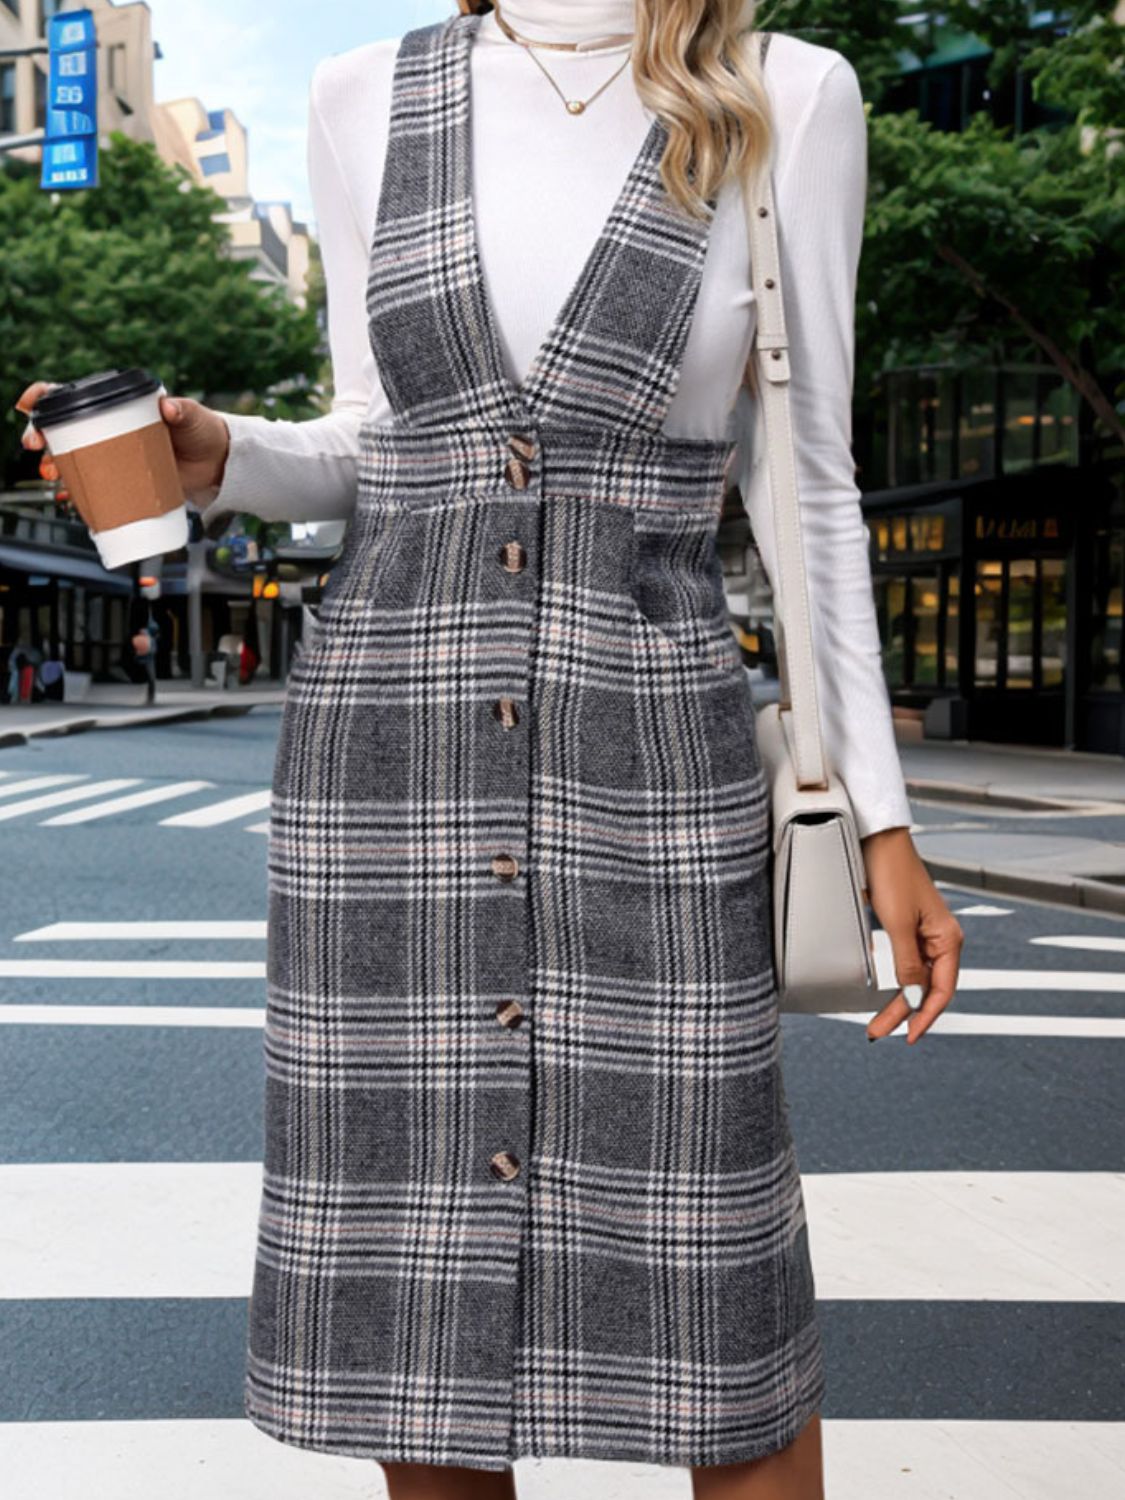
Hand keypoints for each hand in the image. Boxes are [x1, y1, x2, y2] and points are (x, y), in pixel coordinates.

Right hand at [15, 381, 231, 500]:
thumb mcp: (193, 417)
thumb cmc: (204, 432)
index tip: (31, 404)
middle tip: (37, 447)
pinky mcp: (125, 478)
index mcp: (122, 405)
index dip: (48, 396)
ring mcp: (117, 454)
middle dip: (44, 437)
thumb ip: (181, 410)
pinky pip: (95, 483)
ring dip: (57, 465)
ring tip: (52, 474)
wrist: (218, 463)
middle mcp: (113, 428)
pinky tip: (69, 497)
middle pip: (67, 429)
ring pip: (76, 457)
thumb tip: (168, 407)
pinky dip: (80, 490)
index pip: (77, 395)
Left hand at [861, 826, 963, 1043]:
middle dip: (905, 1013)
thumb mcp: (898, 924)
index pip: (942, 990)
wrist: (878, 843)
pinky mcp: (908, 928)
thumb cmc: (892, 874)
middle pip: (927, 988)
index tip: (909, 1036)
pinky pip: (907, 964)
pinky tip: (887, 994)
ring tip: (879, 1021)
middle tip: (879, 1032)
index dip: (926, 1016)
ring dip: (899, 1000)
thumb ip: (906, 963)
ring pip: (915, 979)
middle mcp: (941, 939)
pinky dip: (896, 982)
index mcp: (948, 938)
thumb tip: (912, 996)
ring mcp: (924, 934)